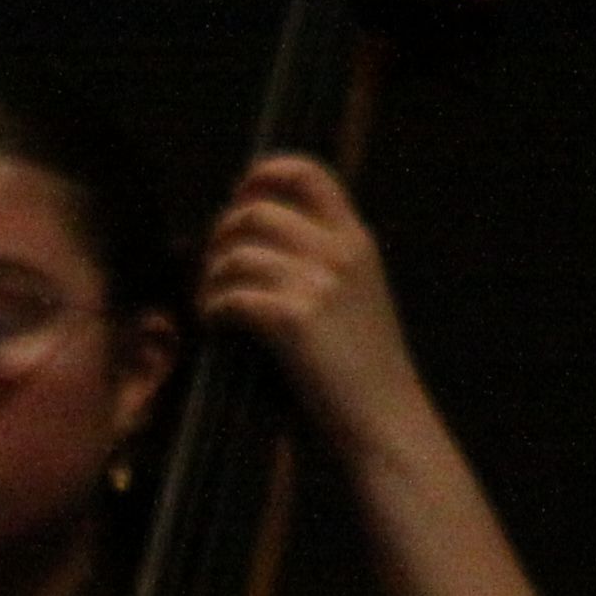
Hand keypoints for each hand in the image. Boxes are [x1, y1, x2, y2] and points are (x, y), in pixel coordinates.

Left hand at [200, 153, 431, 457]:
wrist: (385, 423)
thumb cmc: (361, 374)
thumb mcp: (356, 300)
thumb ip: (322, 265)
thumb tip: (257, 244)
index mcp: (356, 242)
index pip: (306, 172)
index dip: (260, 177)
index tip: (237, 203)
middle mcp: (341, 252)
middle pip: (256, 211)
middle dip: (220, 238)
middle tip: (212, 273)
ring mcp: (320, 284)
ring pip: (236, 254)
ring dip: (210, 279)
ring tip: (210, 306)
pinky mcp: (295, 321)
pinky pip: (232, 295)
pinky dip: (213, 310)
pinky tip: (216, 326)